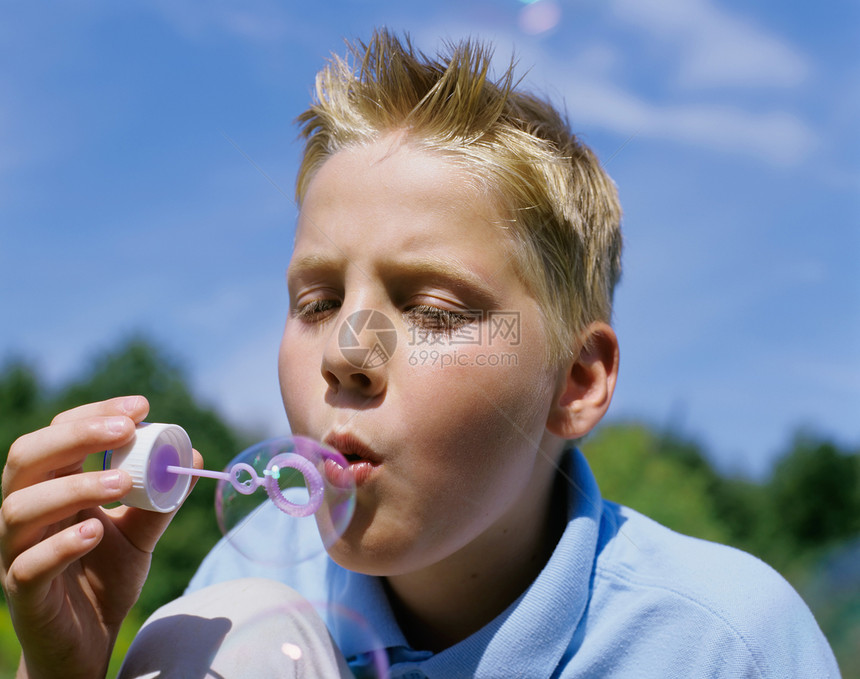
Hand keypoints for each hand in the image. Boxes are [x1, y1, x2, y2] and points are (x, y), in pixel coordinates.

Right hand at [0, 396, 201, 678]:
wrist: (89, 642)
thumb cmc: (105, 577)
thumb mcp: (140, 532)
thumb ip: (161, 498)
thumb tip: (194, 458)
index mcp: (53, 487)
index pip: (59, 434)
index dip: (94, 413)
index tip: (141, 406)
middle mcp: (27, 512)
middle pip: (27, 458)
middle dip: (76, 436)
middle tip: (126, 429)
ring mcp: (17, 551)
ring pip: (21, 508)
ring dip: (73, 487)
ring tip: (123, 483)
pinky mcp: (23, 592)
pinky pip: (28, 565)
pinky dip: (61, 545)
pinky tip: (95, 532)